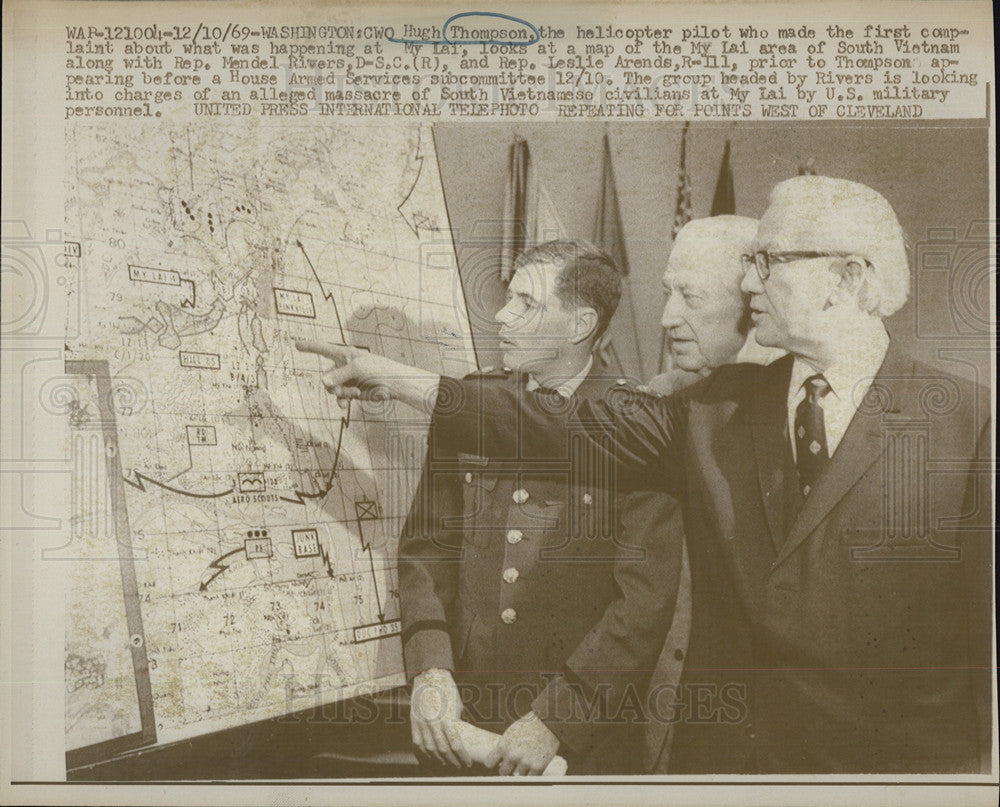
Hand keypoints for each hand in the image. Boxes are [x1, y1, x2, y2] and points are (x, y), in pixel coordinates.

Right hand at [295, 340, 439, 410]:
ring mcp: (348, 379)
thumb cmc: (379, 370)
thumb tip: (323, 381)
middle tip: (340, 391)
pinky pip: (340, 397)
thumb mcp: (357, 368)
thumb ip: (338, 375)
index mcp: (345, 354)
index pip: (323, 349)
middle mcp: (344, 366)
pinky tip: (346, 406)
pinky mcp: (353, 391)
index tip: (296, 344)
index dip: (309, 347)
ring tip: (354, 394)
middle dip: (332, 385)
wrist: (394, 385)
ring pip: (333, 389)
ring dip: (341, 393)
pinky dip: (342, 401)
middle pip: (327, 376)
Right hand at [410, 669, 470, 767]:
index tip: (467, 762)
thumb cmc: (447, 688)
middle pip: (442, 749)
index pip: (455, 744)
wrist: (429, 675)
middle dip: (452, 761)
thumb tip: (460, 733)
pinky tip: (430, 756)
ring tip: (446, 763)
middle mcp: (433, 722)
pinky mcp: (414, 719)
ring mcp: (421, 721)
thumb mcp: (457, 704)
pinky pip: (417, 741)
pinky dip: (423, 752)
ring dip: (438, 759)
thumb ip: (457, 720)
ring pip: (429, 748)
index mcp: (446, 717)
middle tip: (459, 766)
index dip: (462, 756)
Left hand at [497, 711, 559, 775]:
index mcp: (504, 745)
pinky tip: (533, 768)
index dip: (494, 763)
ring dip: (519, 772)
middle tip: (513, 763)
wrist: (548, 721)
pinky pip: (530, 778)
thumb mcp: (512, 732)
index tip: (498, 761)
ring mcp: (525, 763)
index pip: (489, 763)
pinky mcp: (538, 767)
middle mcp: (513, 755)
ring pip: (516, 777)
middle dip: (507, 768)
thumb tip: (500, 762)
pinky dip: (531, 775)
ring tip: (524, 764)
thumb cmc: (529, 724)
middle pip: (503, 772)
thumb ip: (506, 746)